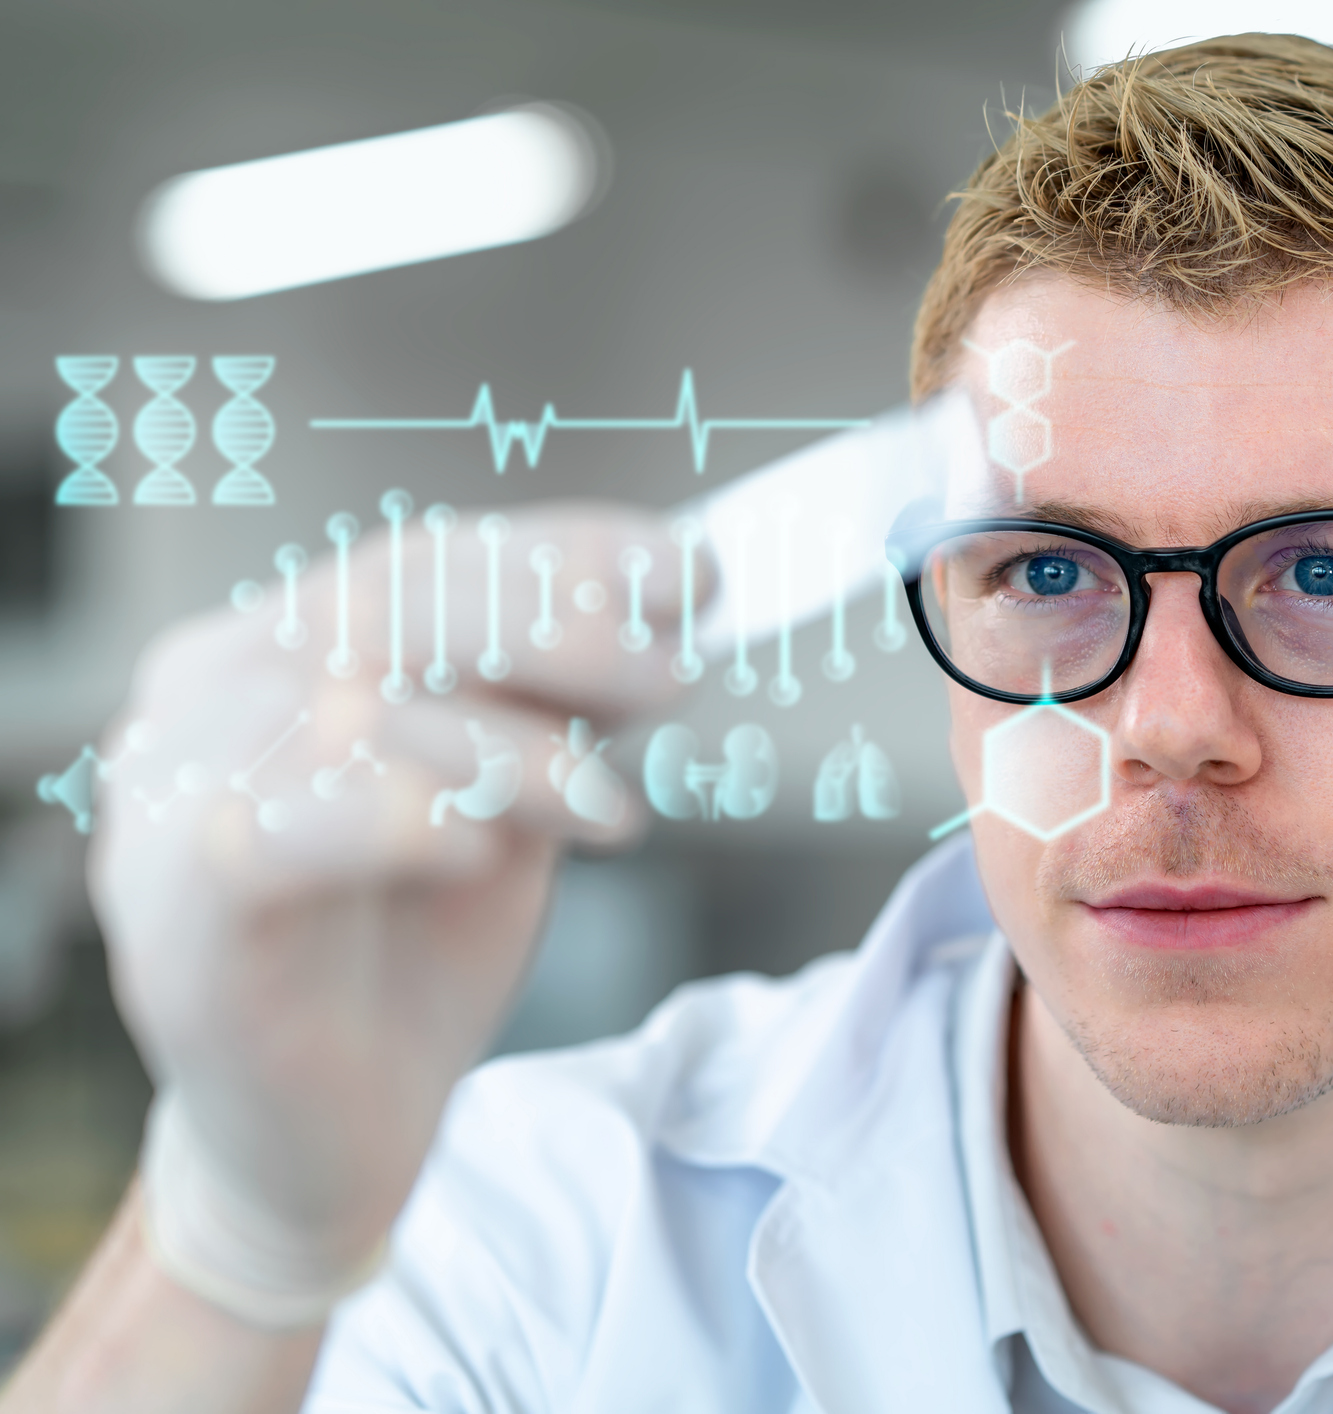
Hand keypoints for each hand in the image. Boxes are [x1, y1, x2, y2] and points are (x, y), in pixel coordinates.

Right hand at [88, 499, 699, 1323]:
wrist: (332, 1137)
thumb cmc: (414, 951)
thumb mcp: (512, 798)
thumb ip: (560, 699)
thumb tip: (676, 591)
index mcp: (282, 645)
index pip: (424, 562)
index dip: (560, 556)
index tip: (687, 566)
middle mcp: (209, 694)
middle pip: (385, 609)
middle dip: (553, 630)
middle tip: (671, 674)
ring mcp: (171, 797)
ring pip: (346, 709)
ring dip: (506, 750)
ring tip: (607, 811)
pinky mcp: (174, 914)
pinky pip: (276, 833)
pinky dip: (389, 820)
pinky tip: (473, 846)